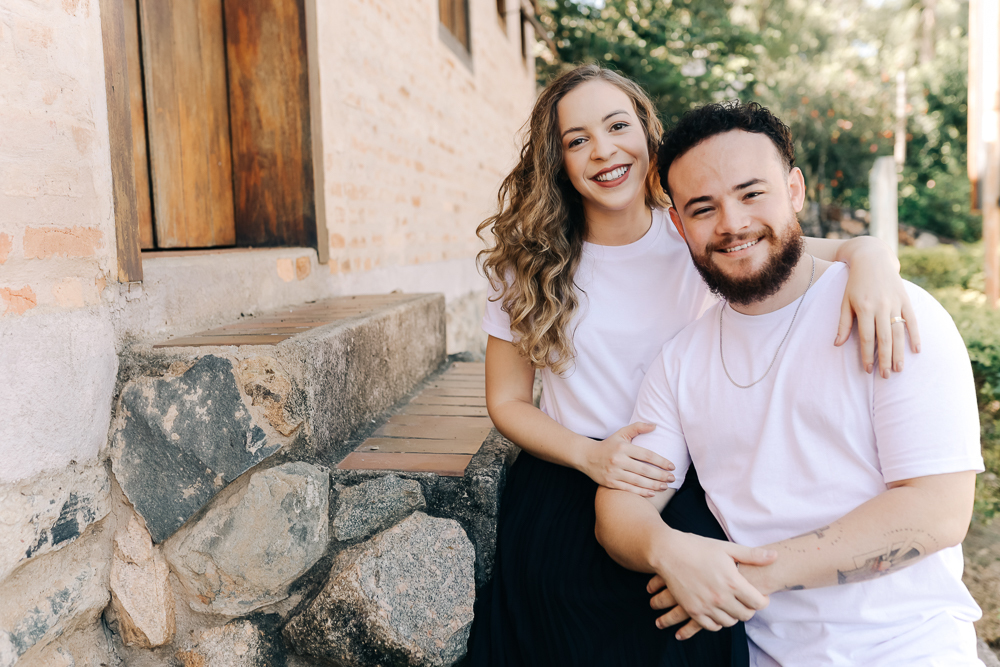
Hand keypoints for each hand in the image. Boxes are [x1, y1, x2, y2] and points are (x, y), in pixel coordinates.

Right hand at [581, 422, 673, 496]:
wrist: (586, 457)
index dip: (661, 461)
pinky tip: (652, 492)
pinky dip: (641, 492)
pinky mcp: (609, 483)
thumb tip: (655, 425)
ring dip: (654, 485)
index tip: (672, 466)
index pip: (647, 455)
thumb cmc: (608, 445)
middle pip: (644, 470)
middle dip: (661, 475)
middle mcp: (618, 460)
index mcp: (623, 447)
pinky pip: (628, 489)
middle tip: (672, 478)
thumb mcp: (621, 433)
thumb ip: (638, 427)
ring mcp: (613, 473)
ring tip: (665, 486)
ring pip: (638, 481)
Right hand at [646, 532, 776, 639]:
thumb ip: (752, 555)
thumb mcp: (726, 548)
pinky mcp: (692, 610)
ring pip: (729, 623)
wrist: (667, 552)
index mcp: (732, 581)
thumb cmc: (697, 547)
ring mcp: (705, 606)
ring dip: (733, 616)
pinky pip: (711, 626)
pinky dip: (717, 622)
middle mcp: (720, 597)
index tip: (759, 596)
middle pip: (745, 615)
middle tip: (745, 601)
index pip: (758, 603)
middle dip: (749, 609)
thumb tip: (775, 556)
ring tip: (731, 604)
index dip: (762, 600)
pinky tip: (717, 611)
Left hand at [835, 241, 920, 377]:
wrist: (873, 259)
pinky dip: (915, 335)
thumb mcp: (845, 301)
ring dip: (899, 352)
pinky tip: (916, 350)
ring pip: (899, 332)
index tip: (868, 370)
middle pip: (884, 339)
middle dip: (884, 359)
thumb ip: (843, 324)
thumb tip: (836, 345)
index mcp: (864, 308)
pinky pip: (913, 320)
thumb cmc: (855, 283)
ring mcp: (895, 303)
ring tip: (898, 369)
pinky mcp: (906, 300)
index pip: (866, 338)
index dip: (867, 355)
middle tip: (885, 376)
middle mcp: (881, 307)